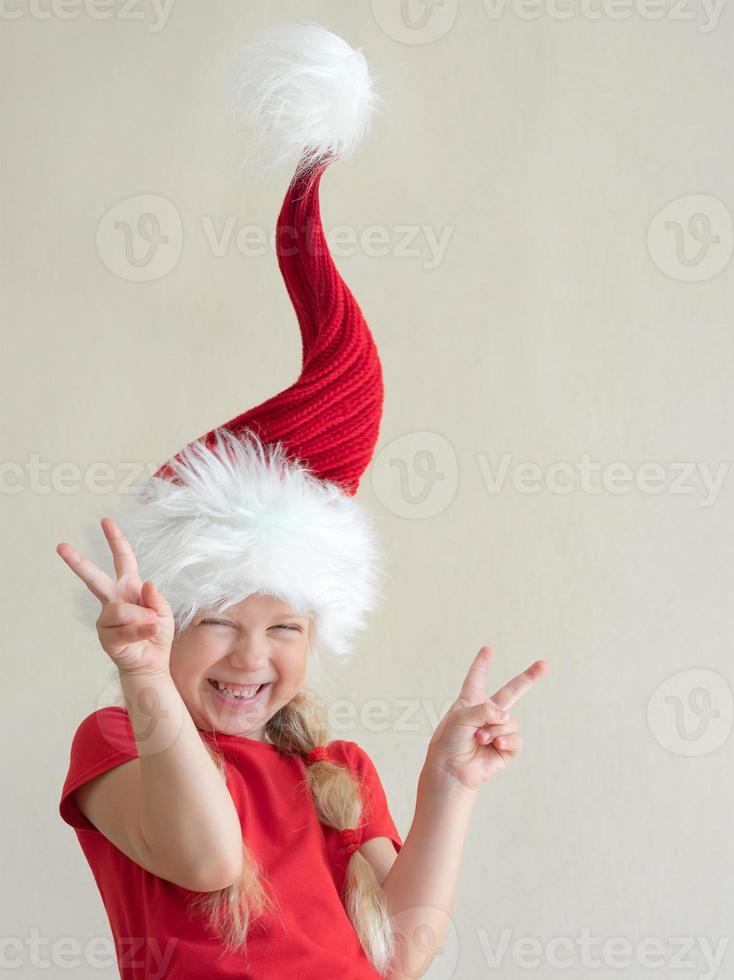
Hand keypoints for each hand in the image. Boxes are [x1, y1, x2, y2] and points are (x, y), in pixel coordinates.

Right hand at [56, 517, 174, 675]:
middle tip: (60, 546)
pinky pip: (127, 629)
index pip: (122, 559)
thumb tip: (146, 583)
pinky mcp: (106, 636)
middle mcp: (114, 599)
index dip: (116, 540)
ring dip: (143, 618)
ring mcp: (107, 618)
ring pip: (122, 610)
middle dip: (77, 562)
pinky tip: (149, 633)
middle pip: (94, 577)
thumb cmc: (156, 633)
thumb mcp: (165, 611)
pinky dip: (143, 631)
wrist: (151, 662)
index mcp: (128, 586)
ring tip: (150, 626)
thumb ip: (157, 597)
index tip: (105, 521)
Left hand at [425, 646, 549, 792]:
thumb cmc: (450, 741)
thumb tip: (507, 718)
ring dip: (495, 729)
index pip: (477, 678)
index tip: (488, 649)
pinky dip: (505, 740)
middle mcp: (486, 713)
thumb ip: (486, 710)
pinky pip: (515, 738)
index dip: (482, 663)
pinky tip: (494, 745)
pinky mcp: (506, 748)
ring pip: (509, 721)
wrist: (451, 770)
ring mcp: (497, 730)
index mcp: (470, 701)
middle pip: (512, 691)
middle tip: (545, 664)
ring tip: (479, 738)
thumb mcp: (462, 716)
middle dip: (529, 678)